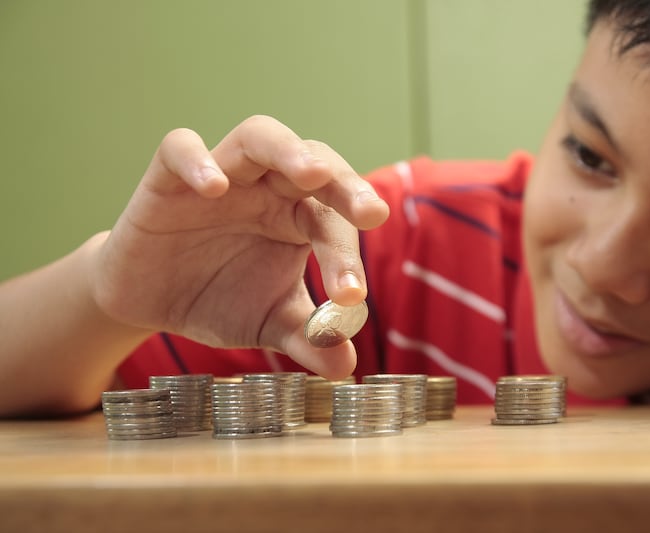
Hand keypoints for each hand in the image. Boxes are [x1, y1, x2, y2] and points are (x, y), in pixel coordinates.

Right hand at [90, 115, 388, 378]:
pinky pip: (179, 149)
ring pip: (259, 137)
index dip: (346, 256)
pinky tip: (214, 188)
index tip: (351, 297)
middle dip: (345, 184)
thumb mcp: (266, 323)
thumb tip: (346, 368)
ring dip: (287, 150)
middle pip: (314, 162)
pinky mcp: (168, 179)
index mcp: (299, 217)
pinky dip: (197, 160)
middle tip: (371, 213)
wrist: (149, 301)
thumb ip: (306, 338)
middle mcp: (269, 188)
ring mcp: (223, 176)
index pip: (333, 221)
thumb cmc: (219, 299)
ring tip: (311, 173)